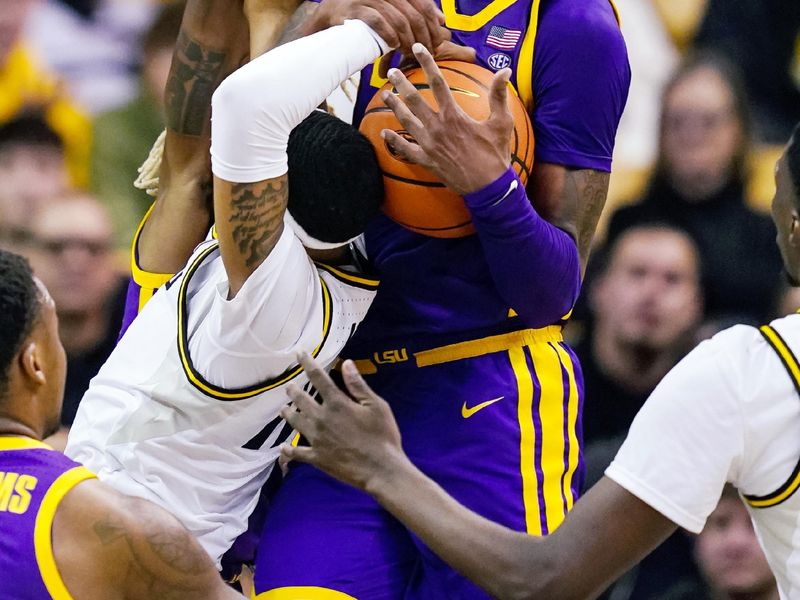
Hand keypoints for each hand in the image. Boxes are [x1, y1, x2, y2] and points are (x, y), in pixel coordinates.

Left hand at [280, 353, 403, 491]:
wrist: (380, 469)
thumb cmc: (383, 435)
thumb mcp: (376, 406)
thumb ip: (358, 385)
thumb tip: (346, 363)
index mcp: (337, 403)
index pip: (318, 378)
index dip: (307, 363)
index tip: (299, 353)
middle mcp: (321, 418)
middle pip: (301, 400)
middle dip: (294, 391)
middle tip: (289, 387)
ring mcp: (316, 439)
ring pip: (295, 423)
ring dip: (288, 414)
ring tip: (284, 409)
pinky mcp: (316, 457)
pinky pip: (297, 453)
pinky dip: (287, 451)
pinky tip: (282, 448)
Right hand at [306, 0, 447, 54]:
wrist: (332, 13)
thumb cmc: (368, 14)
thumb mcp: (395, 10)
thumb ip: (417, 12)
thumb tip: (442, 20)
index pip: (424, 5)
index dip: (433, 26)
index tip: (438, 44)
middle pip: (414, 15)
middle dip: (423, 37)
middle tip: (425, 53)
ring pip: (399, 20)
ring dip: (408, 41)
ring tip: (410, 54)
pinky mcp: (356, 9)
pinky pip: (378, 21)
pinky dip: (389, 35)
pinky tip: (394, 46)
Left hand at [381, 43, 512, 195]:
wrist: (488, 187)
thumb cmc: (496, 155)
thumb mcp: (502, 123)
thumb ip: (499, 95)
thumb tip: (505, 70)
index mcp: (454, 115)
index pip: (437, 82)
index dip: (427, 62)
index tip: (417, 49)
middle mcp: (438, 128)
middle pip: (414, 100)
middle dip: (401, 83)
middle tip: (392, 71)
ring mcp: (429, 145)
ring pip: (406, 121)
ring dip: (394, 106)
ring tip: (384, 94)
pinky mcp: (426, 161)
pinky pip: (405, 150)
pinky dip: (394, 142)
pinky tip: (384, 134)